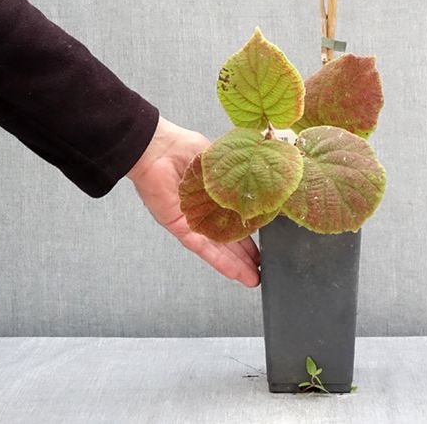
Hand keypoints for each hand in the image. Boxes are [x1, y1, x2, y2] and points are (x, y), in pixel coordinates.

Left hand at [127, 116, 260, 286]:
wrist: (158, 149)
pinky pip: (203, 248)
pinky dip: (220, 261)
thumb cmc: (184, 148)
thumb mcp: (220, 161)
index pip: (236, 216)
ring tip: (254, 278)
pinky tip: (236, 272)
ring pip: (219, 248)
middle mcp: (205, 211)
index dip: (252, 230)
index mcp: (215, 194)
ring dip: (237, 264)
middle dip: (247, 255)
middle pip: (229, 238)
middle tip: (263, 267)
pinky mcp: (182, 227)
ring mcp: (193, 221)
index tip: (268, 240)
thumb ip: (236, 176)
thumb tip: (260, 183)